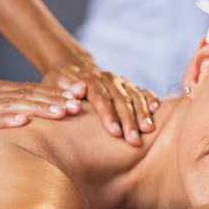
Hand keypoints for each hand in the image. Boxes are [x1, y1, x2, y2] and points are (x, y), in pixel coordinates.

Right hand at [0, 78, 81, 139]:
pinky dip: (2, 121)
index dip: (53, 91)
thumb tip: (41, 110)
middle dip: (52, 99)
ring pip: (7, 106)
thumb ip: (8, 107)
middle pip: (21, 95)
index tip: (79, 96)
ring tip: (60, 112)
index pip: (26, 88)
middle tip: (77, 104)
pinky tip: (22, 122)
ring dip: (36, 108)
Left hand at [43, 64, 159, 145]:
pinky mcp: (128, 85)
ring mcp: (120, 81)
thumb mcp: (52, 87)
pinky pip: (142, 91)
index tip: (115, 133)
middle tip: (134, 140)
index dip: (108, 115)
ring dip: (142, 113)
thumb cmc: (59, 85)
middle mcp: (107, 78)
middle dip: (129, 120)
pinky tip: (156, 109)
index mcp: (88, 79)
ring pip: (134, 95)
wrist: (72, 67)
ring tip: (149, 130)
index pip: (100, 97)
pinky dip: (150, 98)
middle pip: (121, 99)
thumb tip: (73, 102)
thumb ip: (61, 95)